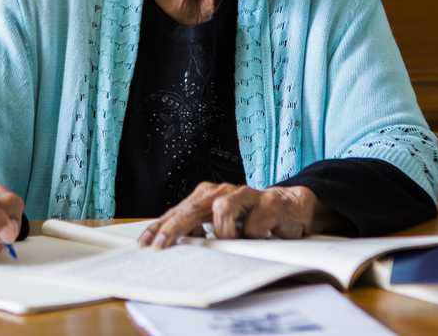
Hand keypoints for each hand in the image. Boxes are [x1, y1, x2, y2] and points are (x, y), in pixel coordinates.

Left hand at [138, 182, 337, 248]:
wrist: (293, 207)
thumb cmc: (252, 217)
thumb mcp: (222, 226)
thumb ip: (201, 231)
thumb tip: (173, 245)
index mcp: (210, 196)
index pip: (180, 210)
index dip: (161, 225)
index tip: (145, 243)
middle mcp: (225, 191)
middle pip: (194, 206)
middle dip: (175, 227)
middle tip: (162, 246)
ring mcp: (248, 195)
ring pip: (223, 208)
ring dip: (223, 231)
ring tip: (231, 241)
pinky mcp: (270, 203)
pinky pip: (254, 223)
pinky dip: (252, 233)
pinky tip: (258, 237)